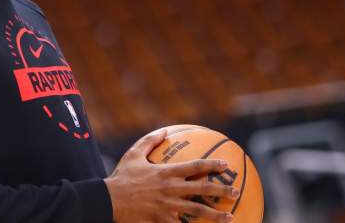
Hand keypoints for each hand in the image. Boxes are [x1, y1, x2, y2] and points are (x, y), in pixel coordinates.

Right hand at [104, 128, 238, 222]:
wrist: (109, 199)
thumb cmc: (121, 176)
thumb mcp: (133, 154)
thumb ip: (150, 141)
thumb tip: (164, 131)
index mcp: (166, 172)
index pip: (195, 166)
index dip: (212, 165)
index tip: (226, 165)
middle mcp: (171, 188)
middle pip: (202, 189)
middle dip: (221, 190)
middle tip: (235, 191)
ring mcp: (168, 206)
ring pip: (198, 211)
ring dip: (216, 215)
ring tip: (230, 217)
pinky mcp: (162, 220)